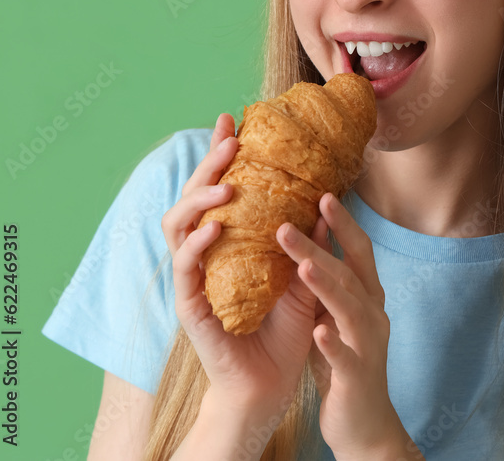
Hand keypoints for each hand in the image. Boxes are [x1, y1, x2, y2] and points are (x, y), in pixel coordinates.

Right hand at [161, 113, 327, 425]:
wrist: (273, 383)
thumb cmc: (284, 329)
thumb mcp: (303, 275)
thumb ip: (306, 239)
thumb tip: (325, 197)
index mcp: (229, 244)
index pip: (220, 191)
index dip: (222, 155)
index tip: (233, 119)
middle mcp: (205, 256)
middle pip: (194, 198)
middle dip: (208, 163)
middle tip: (228, 136)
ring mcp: (193, 280)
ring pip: (179, 226)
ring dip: (199, 198)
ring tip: (225, 180)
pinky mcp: (191, 308)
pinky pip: (186, 269)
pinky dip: (198, 244)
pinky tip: (214, 226)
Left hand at [277, 192, 415, 459]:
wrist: (365, 424)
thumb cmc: (345, 364)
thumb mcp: (335, 317)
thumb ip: (327, 285)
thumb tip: (307, 244)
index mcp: (367, 298)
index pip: (357, 252)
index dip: (343, 223)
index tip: (322, 194)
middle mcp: (373, 315)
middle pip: (349, 272)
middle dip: (323, 244)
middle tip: (293, 218)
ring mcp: (368, 345)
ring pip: (349, 308)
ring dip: (327, 284)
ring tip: (302, 263)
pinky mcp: (357, 377)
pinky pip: (345, 357)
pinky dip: (332, 342)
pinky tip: (316, 329)